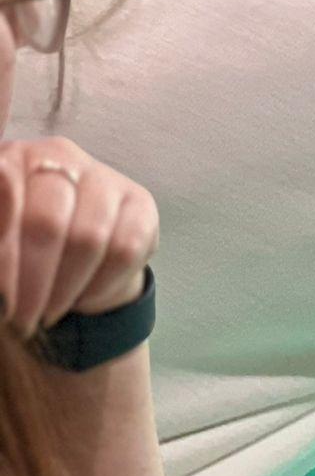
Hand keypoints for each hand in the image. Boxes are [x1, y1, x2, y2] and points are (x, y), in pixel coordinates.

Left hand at [0, 138, 159, 336]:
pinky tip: (82, 298)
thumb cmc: (12, 256)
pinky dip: (100, 285)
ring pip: (90, 239)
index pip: (7, 203)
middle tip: (24, 320)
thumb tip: (2, 174)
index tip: (2, 301)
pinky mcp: (140, 204)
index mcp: (12, 159)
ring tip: (49, 313)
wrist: (56, 272)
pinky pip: (127, 249)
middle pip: (48, 223)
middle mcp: (60, 156)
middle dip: (33, 283)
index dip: (6, 257)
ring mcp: (104, 177)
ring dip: (65, 290)